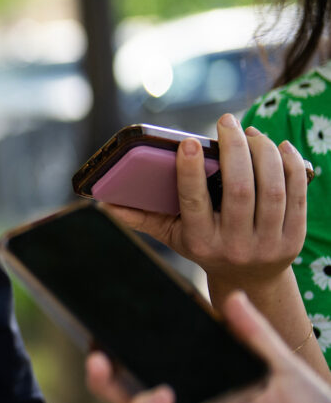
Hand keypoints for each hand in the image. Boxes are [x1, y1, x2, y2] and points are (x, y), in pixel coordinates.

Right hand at [85, 292, 330, 402]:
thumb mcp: (283, 366)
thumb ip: (254, 334)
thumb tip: (232, 297)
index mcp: (200, 380)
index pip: (147, 362)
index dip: (118, 348)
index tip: (102, 327)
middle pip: (126, 394)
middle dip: (101, 379)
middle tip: (97, 357)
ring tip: (160, 396)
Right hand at [104, 114, 306, 298]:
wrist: (250, 281)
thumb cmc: (204, 246)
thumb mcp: (171, 236)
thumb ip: (141, 217)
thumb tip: (103, 201)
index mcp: (200, 240)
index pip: (194, 202)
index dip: (190, 171)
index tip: (188, 141)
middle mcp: (235, 244)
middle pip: (241, 189)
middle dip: (236, 149)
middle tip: (227, 122)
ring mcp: (269, 242)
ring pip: (273, 188)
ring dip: (264, 152)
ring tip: (252, 132)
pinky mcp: (294, 237)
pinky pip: (297, 194)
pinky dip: (292, 165)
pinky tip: (279, 146)